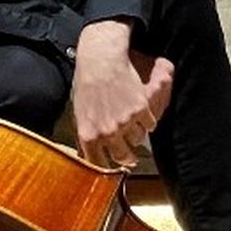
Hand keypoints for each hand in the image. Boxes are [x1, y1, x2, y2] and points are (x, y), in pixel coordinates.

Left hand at [71, 21, 173, 170]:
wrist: (101, 60)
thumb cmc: (87, 83)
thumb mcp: (79, 113)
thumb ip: (86, 135)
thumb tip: (87, 154)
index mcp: (89, 135)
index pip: (98, 165)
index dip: (106, 169)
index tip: (111, 171)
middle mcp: (107, 132)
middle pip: (124, 157)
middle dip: (127, 158)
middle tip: (131, 158)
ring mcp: (125, 122)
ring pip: (138, 140)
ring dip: (137, 134)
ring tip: (133, 123)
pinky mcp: (141, 109)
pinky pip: (151, 124)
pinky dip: (149, 120)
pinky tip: (142, 113)